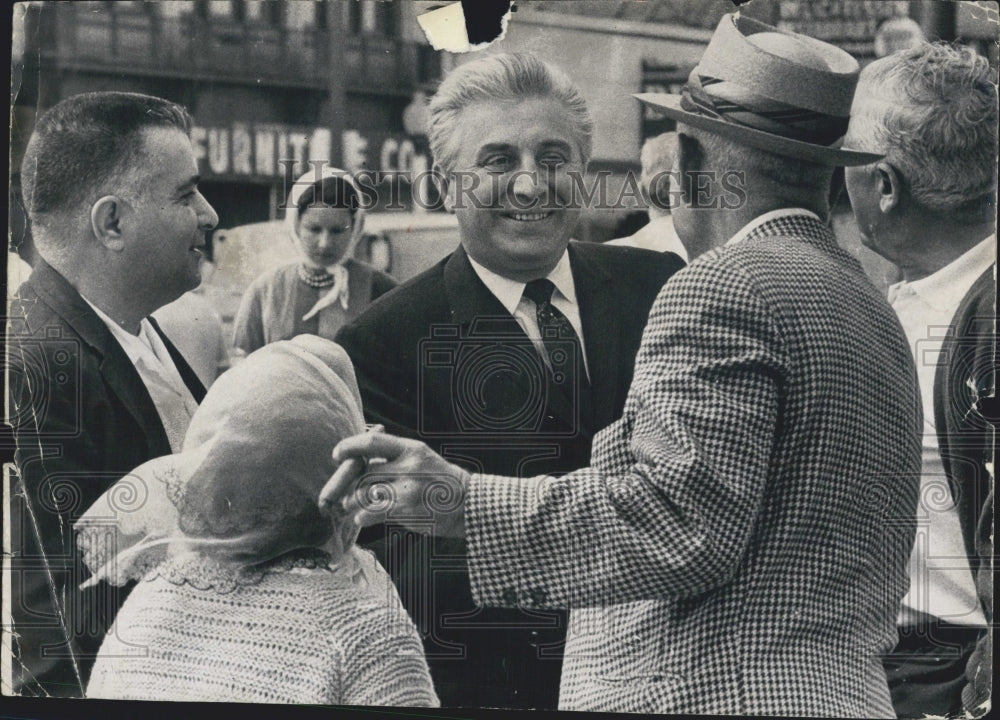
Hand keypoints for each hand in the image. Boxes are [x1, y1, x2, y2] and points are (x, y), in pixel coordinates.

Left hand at [319, 432, 469, 537]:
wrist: (467, 503)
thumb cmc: (438, 480)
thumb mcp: (420, 456)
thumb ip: (392, 455)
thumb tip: (356, 455)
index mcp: (410, 448)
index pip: (371, 442)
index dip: (348, 447)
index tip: (337, 454)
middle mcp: (408, 466)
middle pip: (363, 473)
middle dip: (346, 485)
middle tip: (342, 493)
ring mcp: (408, 489)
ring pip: (364, 494)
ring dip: (352, 502)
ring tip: (352, 506)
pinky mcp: (406, 510)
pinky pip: (372, 513)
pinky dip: (362, 517)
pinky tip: (363, 518)